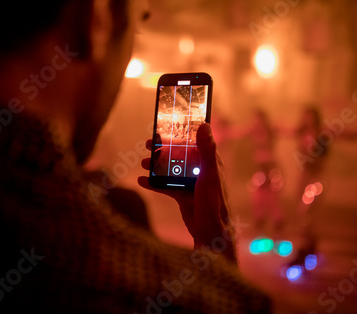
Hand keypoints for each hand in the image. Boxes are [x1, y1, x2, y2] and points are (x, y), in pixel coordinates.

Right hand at [138, 123, 235, 261]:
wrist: (210, 231)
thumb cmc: (214, 201)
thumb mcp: (209, 173)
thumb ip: (206, 150)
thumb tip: (204, 125)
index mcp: (210, 162)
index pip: (195, 142)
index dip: (181, 133)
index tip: (167, 126)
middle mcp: (200, 170)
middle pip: (178, 154)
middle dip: (162, 149)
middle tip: (147, 143)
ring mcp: (190, 183)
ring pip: (170, 169)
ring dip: (156, 165)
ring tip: (142, 162)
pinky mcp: (182, 195)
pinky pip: (165, 186)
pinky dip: (154, 183)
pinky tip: (141, 180)